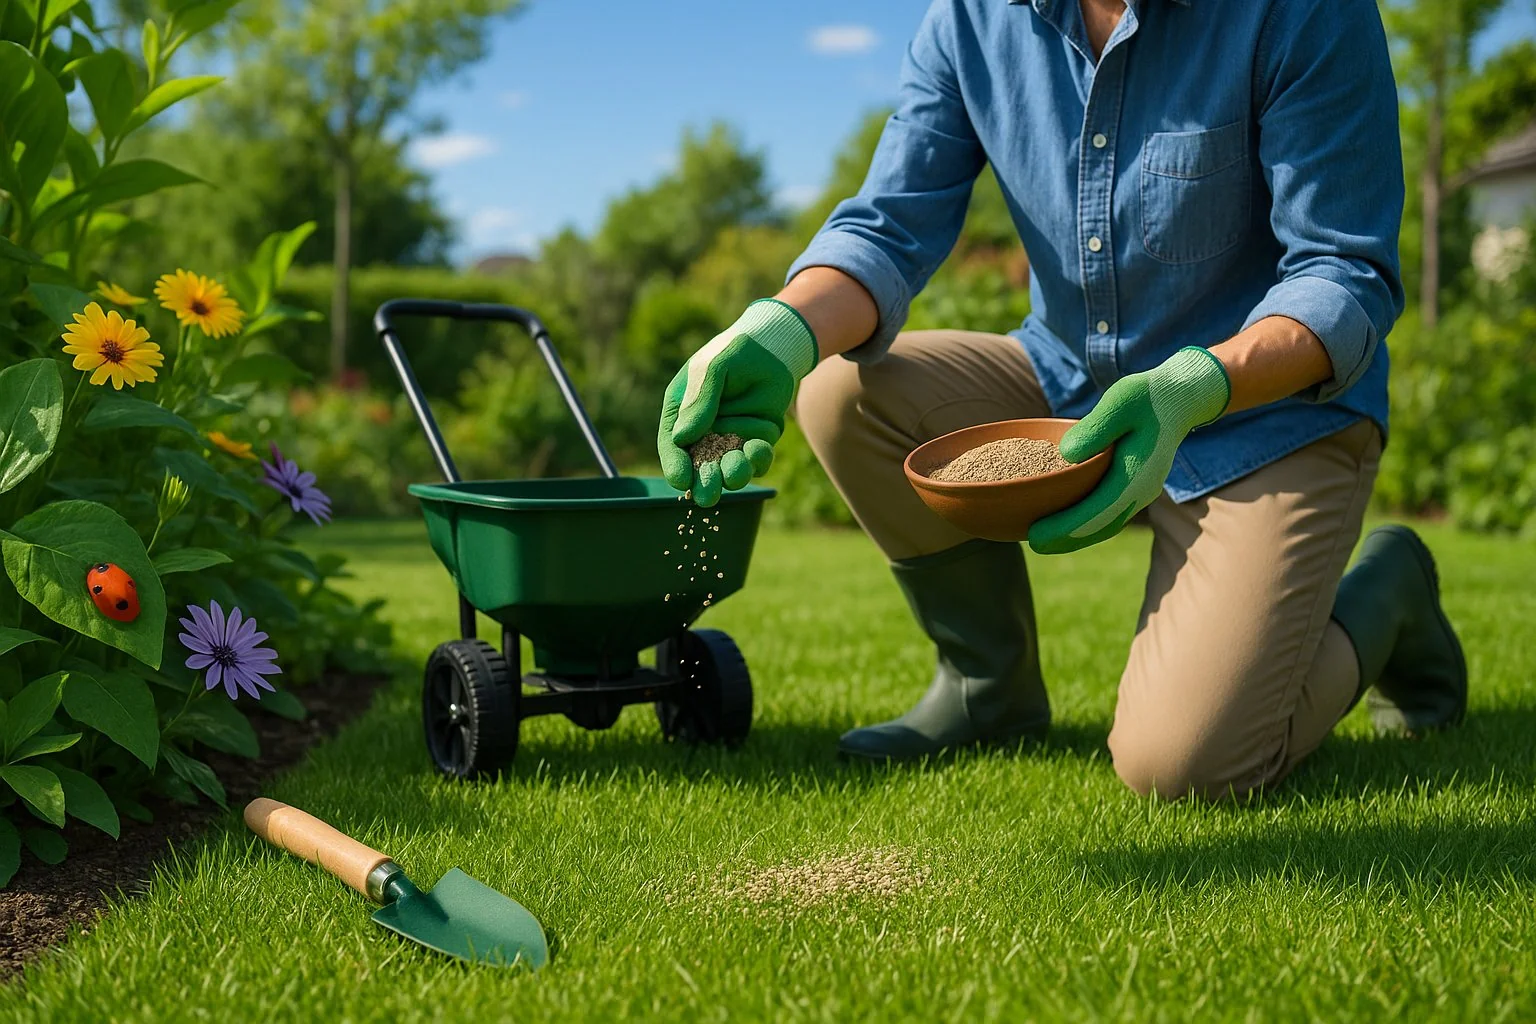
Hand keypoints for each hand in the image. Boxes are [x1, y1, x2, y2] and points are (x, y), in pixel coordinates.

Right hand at [657, 299, 817, 506]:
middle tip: (706, 497)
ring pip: (730, 467)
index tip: (681, 481)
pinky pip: (756, 459)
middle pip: (700, 466)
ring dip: (732, 474)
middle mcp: (704, 432)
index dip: (675, 465)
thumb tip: (683, 438)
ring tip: (735, 474)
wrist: (772, 346)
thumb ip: (699, 402)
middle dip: (703, 482)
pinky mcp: (757, 440)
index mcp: (681, 414)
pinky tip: (758, 450)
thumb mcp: (711, 370)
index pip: (672, 446)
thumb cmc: (733, 352)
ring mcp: (731, 439)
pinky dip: (758, 459)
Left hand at [1028, 347, 1229, 554]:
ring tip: (1044, 542)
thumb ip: (1097, 427)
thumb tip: (1067, 454)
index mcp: (1137, 474)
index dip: (1065, 526)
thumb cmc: (1147, 396)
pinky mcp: (1137, 488)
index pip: (1097, 511)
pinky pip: (1110, 514)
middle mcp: (1142, 491)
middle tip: (1034, 545)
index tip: (1036, 534)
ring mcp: (1142, 493)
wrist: (1180, 398)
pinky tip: (1065, 523)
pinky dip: (1088, 523)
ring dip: (1077, 536)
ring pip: (1107, 524)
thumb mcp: (1121, 400)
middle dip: (1067, 539)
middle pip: (1101, 526)